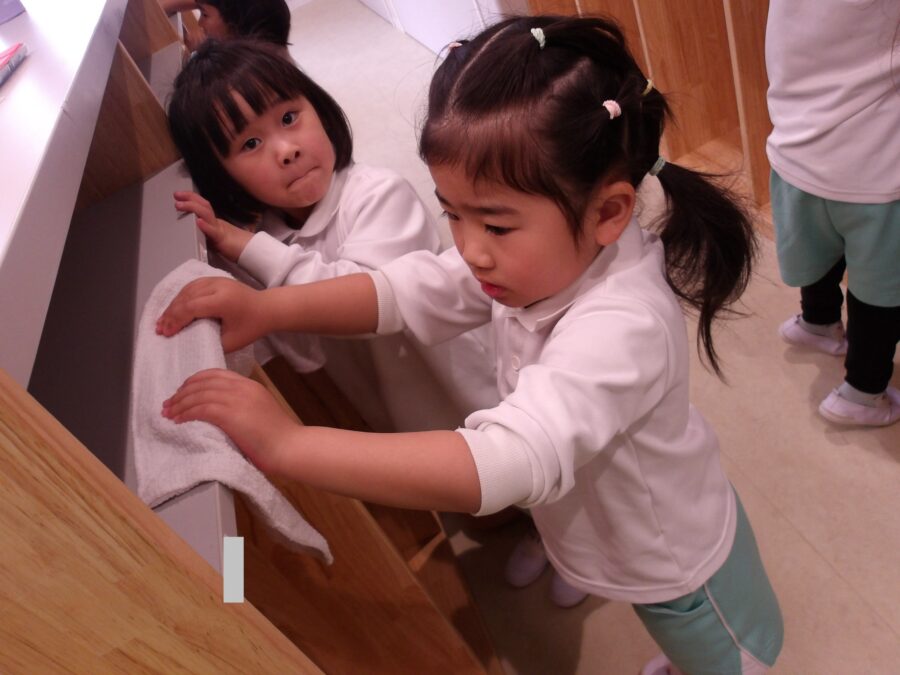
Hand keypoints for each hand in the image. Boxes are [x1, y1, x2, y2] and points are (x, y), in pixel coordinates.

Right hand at [156, 277, 267, 352]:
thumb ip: (210, 342)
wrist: (268, 308)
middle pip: (186, 297)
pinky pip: (192, 286)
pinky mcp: (215, 279)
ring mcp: (216, 280)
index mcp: (223, 300)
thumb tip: (188, 342)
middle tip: (159, 329)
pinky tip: (174, 308)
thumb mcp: (232, 341)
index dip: (176, 320)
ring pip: (187, 290)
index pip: (191, 308)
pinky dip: (181, 297)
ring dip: (173, 305)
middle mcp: (217, 286)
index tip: (166, 333)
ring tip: (163, 320)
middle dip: (170, 314)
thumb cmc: (252, 326)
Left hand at [162, 369, 295, 473]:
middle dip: (182, 392)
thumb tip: (219, 411)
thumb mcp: (259, 411)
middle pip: (204, 382)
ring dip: (180, 404)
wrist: (290, 447)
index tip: (182, 392)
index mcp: (249, 385)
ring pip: (199, 394)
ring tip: (169, 413)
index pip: (215, 374)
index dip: (194, 381)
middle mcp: (242, 387)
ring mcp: (237, 399)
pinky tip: (179, 420)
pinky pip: (201, 408)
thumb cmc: (278, 437)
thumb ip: (242, 405)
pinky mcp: (231, 414)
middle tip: (169, 403)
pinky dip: (186, 413)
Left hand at [174, 191, 251, 261]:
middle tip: (176, 194)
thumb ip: (208, 235)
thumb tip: (196, 231)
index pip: (203, 207)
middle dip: (189, 198)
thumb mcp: (217, 240)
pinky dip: (205, 226)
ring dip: (193, 208)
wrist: (253, 253)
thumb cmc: (237, 249)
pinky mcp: (223, 240)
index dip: (191, 198)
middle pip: (204, 206)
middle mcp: (217, 223)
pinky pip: (214, 232)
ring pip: (207, 215)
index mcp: (215, 223)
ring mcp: (220, 230)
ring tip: (180, 205)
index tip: (179, 195)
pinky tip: (198, 222)